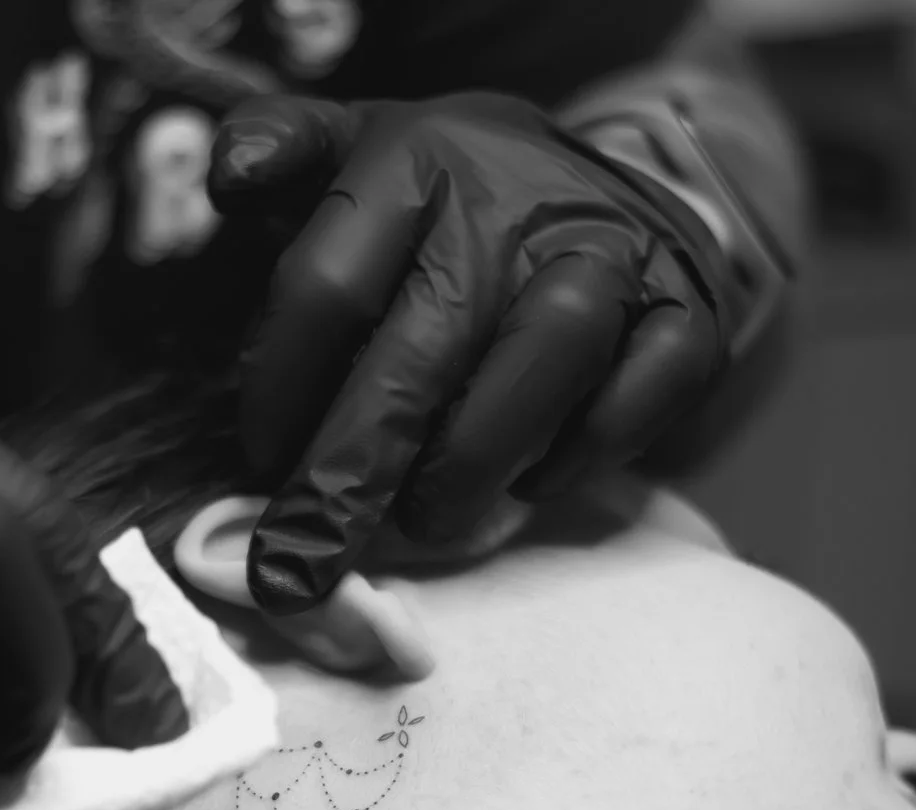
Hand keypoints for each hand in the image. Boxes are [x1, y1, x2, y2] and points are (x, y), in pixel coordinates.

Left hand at [208, 93, 730, 613]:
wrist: (611, 184)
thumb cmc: (452, 202)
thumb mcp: (359, 146)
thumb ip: (279, 151)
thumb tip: (228, 175)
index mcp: (417, 158)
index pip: (329, 286)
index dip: (282, 391)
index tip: (260, 462)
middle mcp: (518, 198)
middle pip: (421, 350)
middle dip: (350, 473)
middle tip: (304, 557)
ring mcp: (614, 253)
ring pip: (541, 365)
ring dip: (470, 466)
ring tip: (426, 522)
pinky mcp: (687, 312)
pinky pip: (633, 401)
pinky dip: (578, 456)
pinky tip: (528, 483)